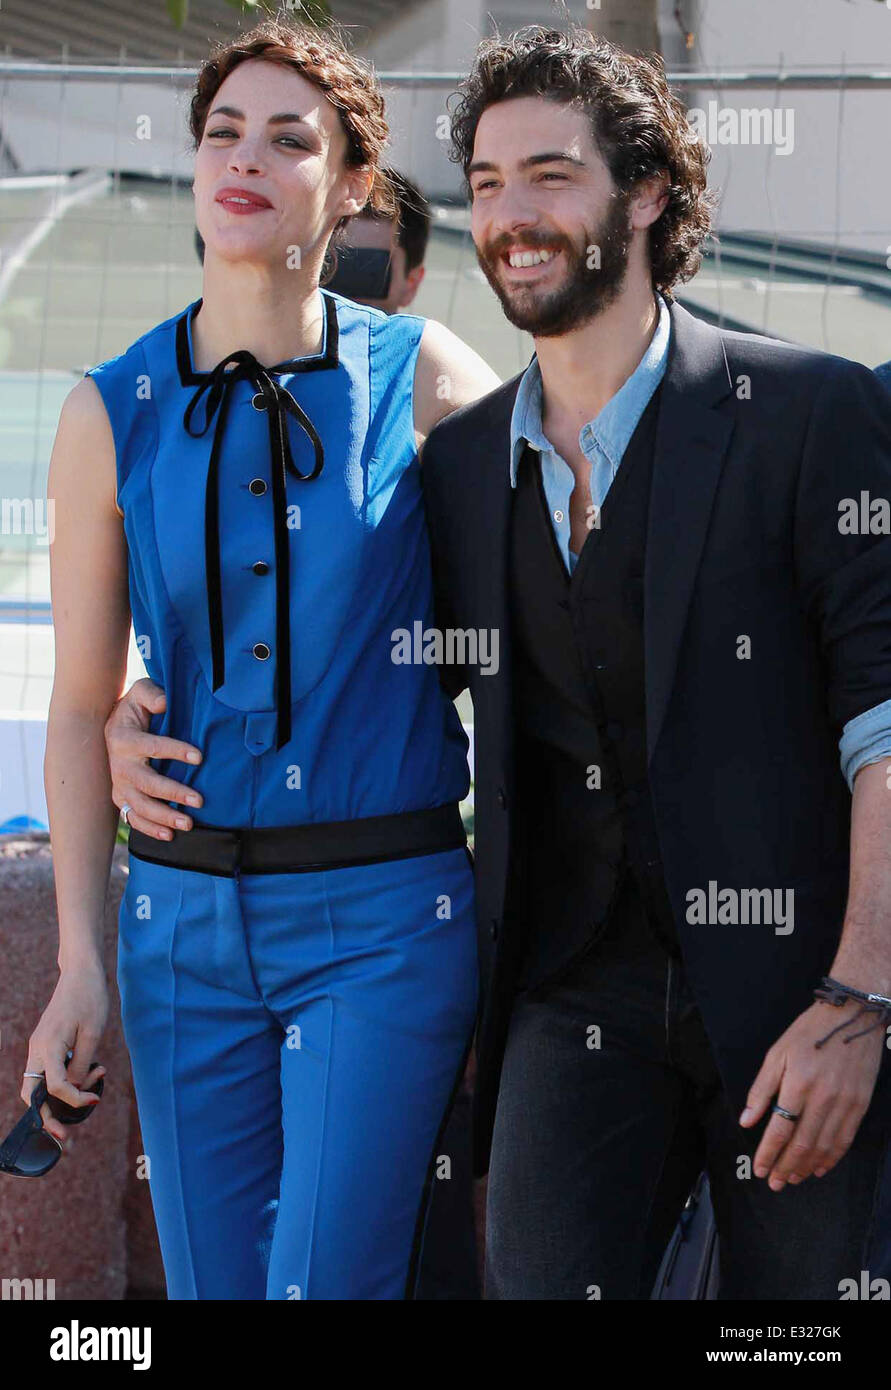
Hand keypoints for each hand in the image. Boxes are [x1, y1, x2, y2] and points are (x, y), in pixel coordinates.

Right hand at [22, 962, 108, 1145]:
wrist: (80, 972)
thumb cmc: (89, 998)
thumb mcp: (92, 1032)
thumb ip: (81, 1064)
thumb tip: (74, 1089)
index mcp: (48, 1046)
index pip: (54, 1087)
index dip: (74, 1099)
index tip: (94, 1099)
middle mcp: (37, 1049)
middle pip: (32, 1094)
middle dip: (47, 1116)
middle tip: (65, 1134)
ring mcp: (39, 1047)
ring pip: (39, 1086)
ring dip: (61, 1096)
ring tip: (92, 1090)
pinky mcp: (46, 1045)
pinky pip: (49, 1072)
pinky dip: (64, 1079)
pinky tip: (91, 1072)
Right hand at [105, 677, 202, 839]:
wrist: (112, 724)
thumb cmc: (134, 708)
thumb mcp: (140, 693)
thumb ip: (151, 693)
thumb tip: (164, 703)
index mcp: (123, 738)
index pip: (152, 747)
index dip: (176, 751)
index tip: (199, 757)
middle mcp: (119, 764)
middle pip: (147, 783)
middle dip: (173, 793)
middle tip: (199, 801)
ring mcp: (119, 784)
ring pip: (140, 806)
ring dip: (164, 817)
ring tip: (189, 824)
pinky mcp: (121, 797)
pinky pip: (132, 817)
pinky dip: (149, 829)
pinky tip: (169, 835)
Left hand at [739, 999, 883, 1190]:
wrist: (853, 1016)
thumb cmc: (808, 1032)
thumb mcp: (777, 1053)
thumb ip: (761, 1089)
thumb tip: (747, 1120)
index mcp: (798, 1083)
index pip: (780, 1128)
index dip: (768, 1153)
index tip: (760, 1169)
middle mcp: (823, 1097)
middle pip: (802, 1143)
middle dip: (786, 1166)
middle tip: (775, 1183)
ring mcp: (845, 1102)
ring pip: (824, 1146)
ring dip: (807, 1167)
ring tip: (793, 1178)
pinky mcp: (860, 1104)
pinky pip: (845, 1139)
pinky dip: (832, 1157)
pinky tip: (820, 1167)